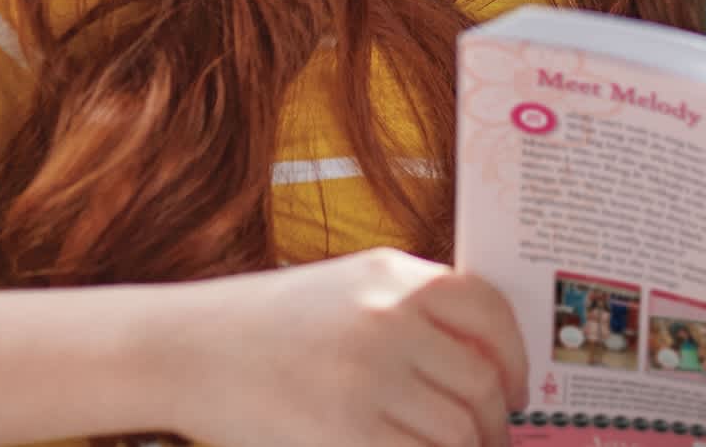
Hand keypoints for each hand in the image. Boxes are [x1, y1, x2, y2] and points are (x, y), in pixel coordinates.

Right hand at [167, 248, 527, 445]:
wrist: (188, 348)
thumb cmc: (271, 322)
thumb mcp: (351, 287)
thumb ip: (416, 311)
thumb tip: (486, 363)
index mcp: (395, 275)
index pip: (490, 311)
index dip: (515, 356)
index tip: (517, 387)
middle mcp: (389, 319)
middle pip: (480, 381)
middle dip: (496, 421)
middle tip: (492, 439)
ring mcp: (368, 378)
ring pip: (459, 430)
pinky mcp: (346, 432)